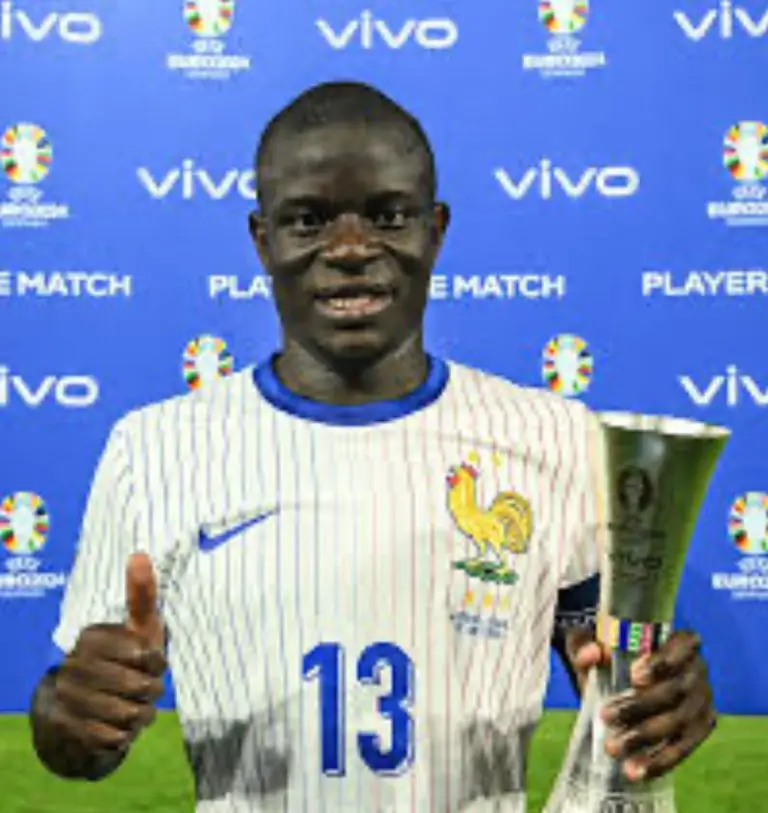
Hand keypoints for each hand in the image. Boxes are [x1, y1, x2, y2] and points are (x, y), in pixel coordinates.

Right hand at [50, 552, 166, 753]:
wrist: (87, 704)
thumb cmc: (128, 656)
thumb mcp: (141, 626)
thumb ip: (142, 593)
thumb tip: (139, 553)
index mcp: (92, 637)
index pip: (145, 655)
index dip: (158, 664)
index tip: (153, 661)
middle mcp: (72, 664)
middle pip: (139, 687)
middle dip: (152, 692)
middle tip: (148, 689)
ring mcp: (65, 696)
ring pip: (126, 715)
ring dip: (140, 715)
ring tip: (137, 707)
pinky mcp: (64, 727)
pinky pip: (111, 738)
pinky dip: (124, 736)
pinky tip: (120, 726)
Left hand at [567, 626, 714, 782]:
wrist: (620, 674)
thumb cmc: (609, 651)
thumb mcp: (591, 642)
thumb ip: (585, 644)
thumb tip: (592, 655)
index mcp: (680, 641)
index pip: (682, 646)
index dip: (662, 662)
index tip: (635, 677)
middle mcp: (697, 669)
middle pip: (675, 690)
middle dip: (640, 707)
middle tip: (606, 717)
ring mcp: (702, 700)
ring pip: (680, 722)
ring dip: (646, 738)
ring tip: (614, 748)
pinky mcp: (699, 727)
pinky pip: (684, 747)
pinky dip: (661, 760)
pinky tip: (638, 771)